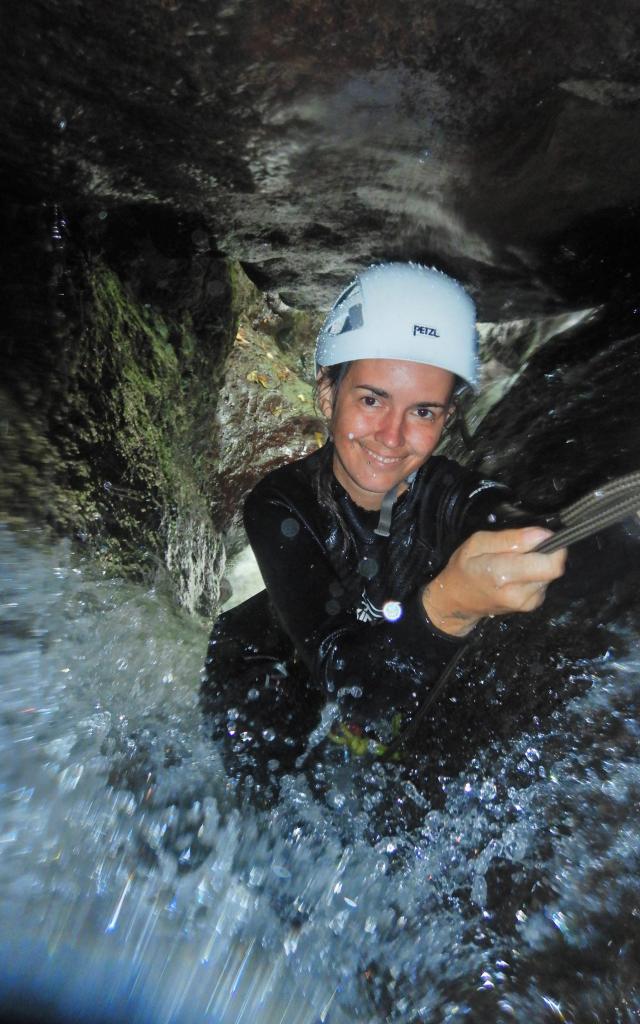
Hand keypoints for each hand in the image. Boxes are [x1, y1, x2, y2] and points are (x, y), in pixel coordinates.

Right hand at [422, 527, 566, 636]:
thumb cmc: (465, 567)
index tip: (539, 536)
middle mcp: (518, 593)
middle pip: (554, 568)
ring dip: (539, 564)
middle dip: (546, 553)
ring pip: (551, 575)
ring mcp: (527, 603)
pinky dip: (535, 574)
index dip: (551, 545)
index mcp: (502, 575)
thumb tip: (544, 535)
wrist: (458, 601)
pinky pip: (545, 583)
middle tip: (526, 548)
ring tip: (517, 561)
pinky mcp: (532, 605)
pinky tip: (518, 573)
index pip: (550, 564)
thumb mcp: (478, 542)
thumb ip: (511, 538)